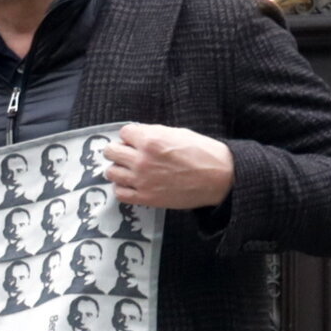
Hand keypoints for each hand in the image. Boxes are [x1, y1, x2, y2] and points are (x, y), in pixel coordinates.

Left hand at [102, 123, 235, 209]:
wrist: (219, 178)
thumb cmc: (203, 153)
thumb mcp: (179, 133)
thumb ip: (154, 133)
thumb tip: (138, 135)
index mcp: (150, 140)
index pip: (124, 132)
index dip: (131, 135)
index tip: (136, 140)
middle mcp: (142, 160)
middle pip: (111, 152)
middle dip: (119, 150)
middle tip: (127, 153)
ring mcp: (142, 180)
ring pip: (111, 172)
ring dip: (118, 169)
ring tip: (128, 169)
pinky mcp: (146, 198)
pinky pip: (120, 193)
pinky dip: (123, 188)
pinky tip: (132, 184)